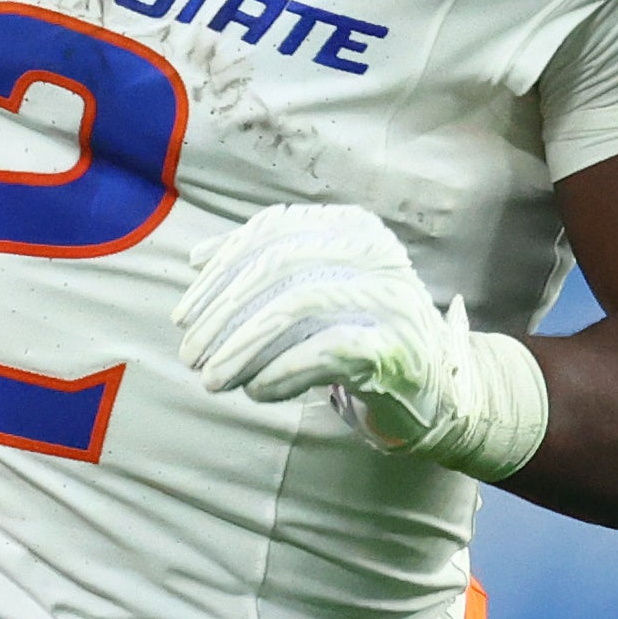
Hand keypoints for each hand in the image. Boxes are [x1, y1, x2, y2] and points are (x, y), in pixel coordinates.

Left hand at [173, 202, 546, 479]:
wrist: (434, 390)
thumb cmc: (359, 336)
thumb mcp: (314, 290)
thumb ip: (263, 269)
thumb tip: (197, 260)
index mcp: (352, 227)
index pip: (271, 233)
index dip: (219, 273)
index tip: (183, 317)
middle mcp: (376, 252)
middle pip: (279, 265)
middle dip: (223, 313)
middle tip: (191, 355)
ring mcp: (391, 298)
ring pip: (298, 304)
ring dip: (243, 346)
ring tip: (213, 379)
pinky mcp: (397, 347)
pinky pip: (327, 350)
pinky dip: (282, 371)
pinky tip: (257, 391)